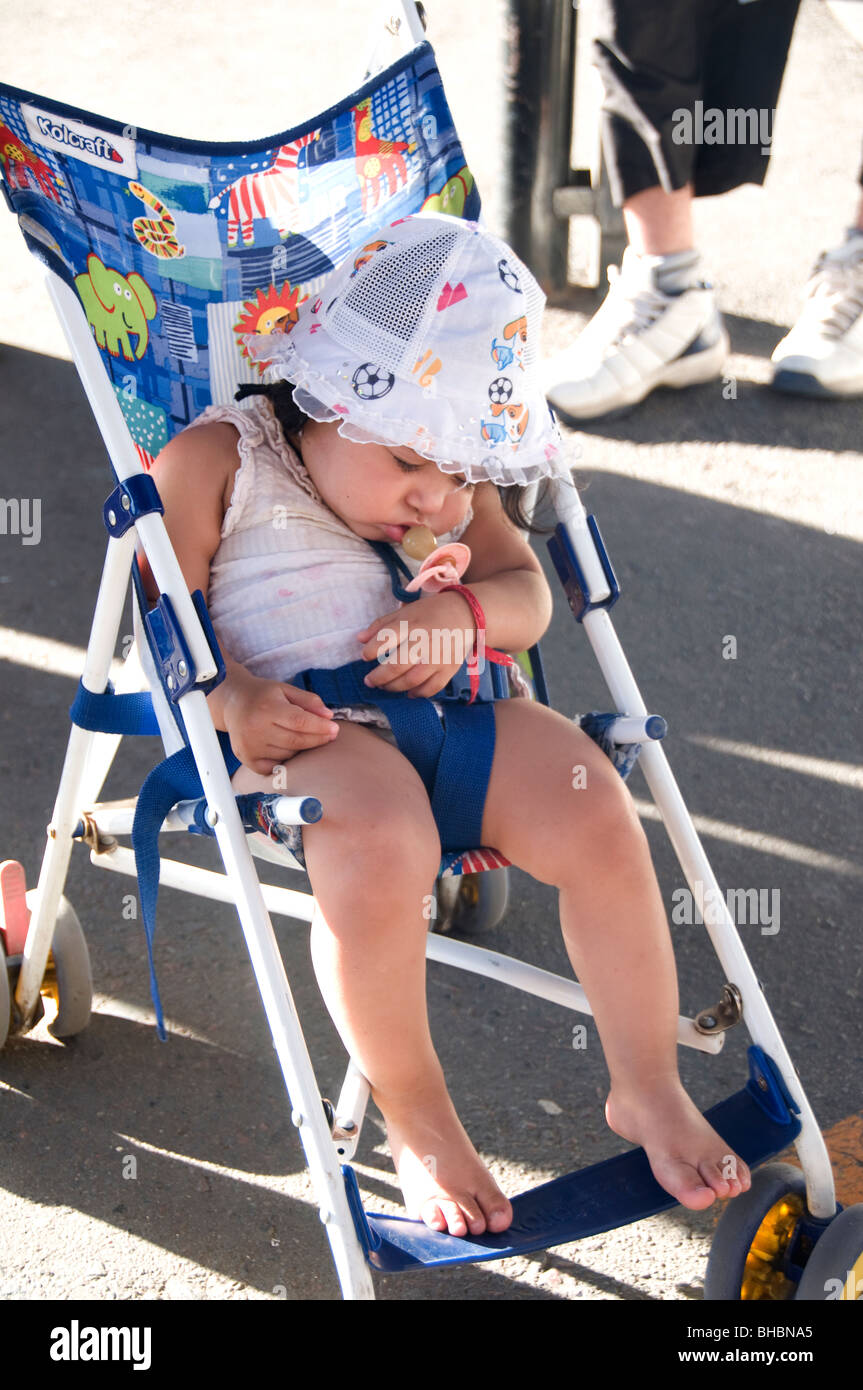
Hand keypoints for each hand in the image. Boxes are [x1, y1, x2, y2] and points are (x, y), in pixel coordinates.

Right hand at [222, 668, 338, 774]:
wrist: (232, 703)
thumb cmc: (264, 696)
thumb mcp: (286, 689)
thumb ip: (309, 701)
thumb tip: (329, 716)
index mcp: (266, 709)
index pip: (299, 722)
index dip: (320, 728)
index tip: (335, 729)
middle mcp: (255, 729)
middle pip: (296, 742)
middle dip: (317, 740)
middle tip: (329, 735)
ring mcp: (249, 747)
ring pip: (287, 755)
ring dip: (300, 749)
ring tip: (298, 735)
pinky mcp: (246, 759)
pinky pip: (275, 767)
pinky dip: (285, 759)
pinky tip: (285, 747)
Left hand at [356, 591, 476, 698]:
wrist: (466, 614)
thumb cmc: (430, 612)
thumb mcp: (405, 612)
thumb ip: (381, 625)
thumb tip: (359, 639)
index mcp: (411, 623)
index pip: (386, 638)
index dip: (371, 650)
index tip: (365, 656)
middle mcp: (424, 641)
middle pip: (397, 665)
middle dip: (379, 677)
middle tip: (369, 681)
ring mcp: (438, 657)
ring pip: (412, 680)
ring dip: (394, 687)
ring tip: (385, 686)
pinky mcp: (449, 668)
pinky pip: (431, 688)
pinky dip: (418, 693)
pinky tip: (409, 692)